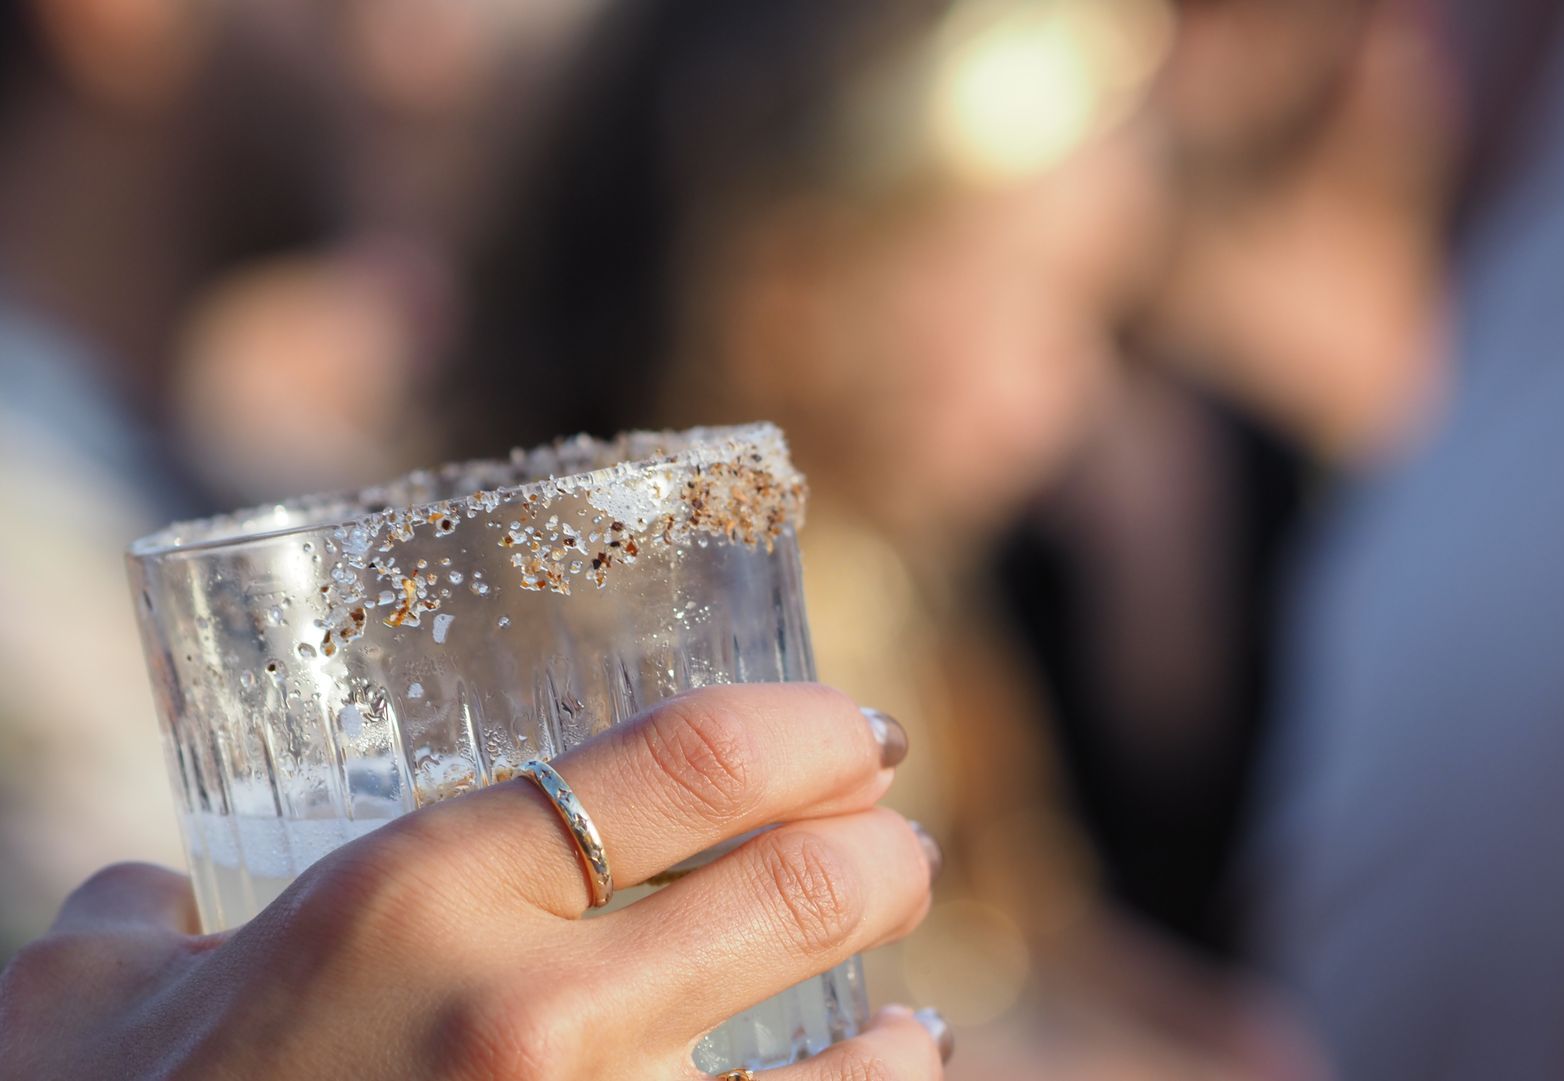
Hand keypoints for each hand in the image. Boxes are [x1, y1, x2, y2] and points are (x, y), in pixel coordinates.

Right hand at [0, 684, 947, 1079]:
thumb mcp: (84, 1012)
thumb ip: (124, 924)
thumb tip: (128, 891)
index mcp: (416, 897)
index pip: (691, 757)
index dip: (810, 730)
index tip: (858, 737)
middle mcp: (524, 1014)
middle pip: (800, 888)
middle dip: (885, 857)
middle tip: (899, 849)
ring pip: (848, 1063)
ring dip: (902, 1021)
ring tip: (906, 1007)